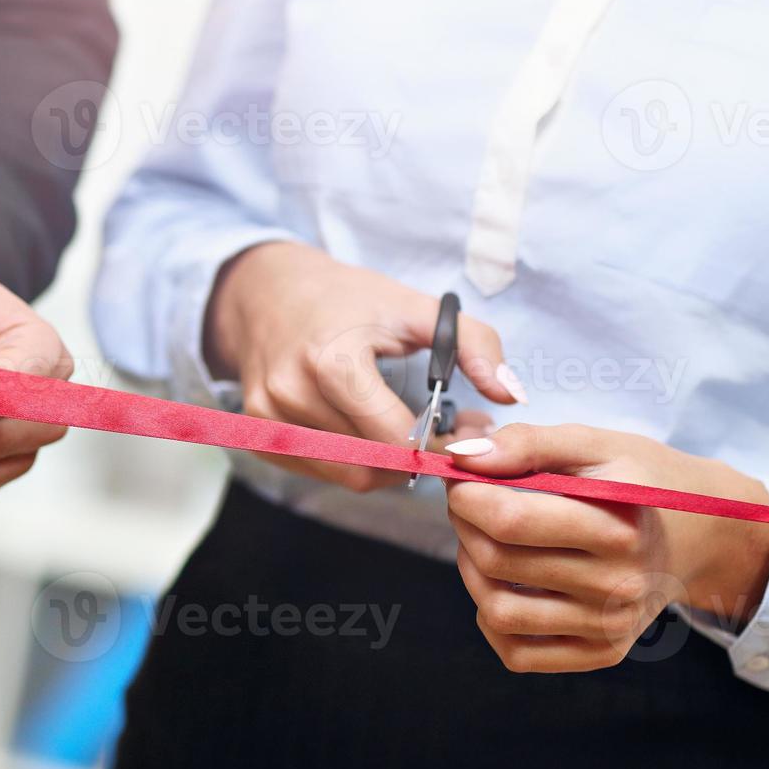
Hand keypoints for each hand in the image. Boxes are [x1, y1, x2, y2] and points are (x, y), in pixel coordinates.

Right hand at [204, 242, 524, 490]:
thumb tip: (510, 394)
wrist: (267, 293)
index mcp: (332, 361)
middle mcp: (292, 393)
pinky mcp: (258, 435)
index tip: (462, 434)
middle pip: (373, 464)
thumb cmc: (346, 299)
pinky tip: (364, 430)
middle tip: (441, 435)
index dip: (437, 446)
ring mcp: (268, 418)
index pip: (395, 438)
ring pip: (347, 475)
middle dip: (416, 459)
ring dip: (385, 465)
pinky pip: (320, 471)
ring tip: (405, 432)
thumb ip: (474, 344)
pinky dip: (351, 461)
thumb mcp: (413, 307)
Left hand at [444, 424, 768, 671]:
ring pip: (498, 612)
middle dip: (463, 525)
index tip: (461, 479)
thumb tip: (462, 456)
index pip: (510, 520)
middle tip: (469, 503)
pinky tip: (504, 585)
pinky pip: (519, 654)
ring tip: (483, 543)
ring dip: (470, 573)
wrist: (703, 533)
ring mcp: (610, 625)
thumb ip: (527, 443)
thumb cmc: (642, 481)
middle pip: (497, 561)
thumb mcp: (594, 443)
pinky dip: (492, 621)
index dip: (466, 496)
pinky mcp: (602, 652)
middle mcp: (617, 584)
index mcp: (617, 526)